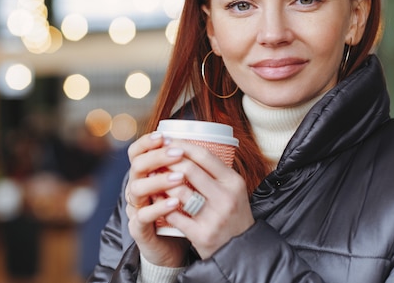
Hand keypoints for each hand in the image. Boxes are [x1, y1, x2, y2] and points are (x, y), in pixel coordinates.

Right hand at [125, 132, 189, 266]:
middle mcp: (136, 188)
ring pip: (137, 188)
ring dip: (159, 180)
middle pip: (137, 165)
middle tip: (177, 153)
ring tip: (179, 178)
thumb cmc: (179, 213)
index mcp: (145, 175)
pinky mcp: (139, 229)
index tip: (163, 136)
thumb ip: (185, 168)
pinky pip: (144, 216)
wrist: (172, 248)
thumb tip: (201, 143)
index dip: (146, 142)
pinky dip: (159, 208)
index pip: (137, 152)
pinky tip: (175, 202)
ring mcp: (136, 208)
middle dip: (157, 156)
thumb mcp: (181, 187)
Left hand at [161, 139, 254, 258]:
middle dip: (168, 161)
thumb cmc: (232, 215)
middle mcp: (226, 197)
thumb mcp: (233, 190)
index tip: (167, 141)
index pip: (204, 155)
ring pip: (179, 191)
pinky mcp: (202, 235)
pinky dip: (162, 204)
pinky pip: (174, 214)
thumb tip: (185, 147)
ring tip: (152, 176)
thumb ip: (214, 171)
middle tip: (155, 158)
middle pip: (189, 169)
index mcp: (233, 182)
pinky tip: (155, 198)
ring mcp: (214, 217)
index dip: (182, 145)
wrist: (241, 252)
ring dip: (161, 182)